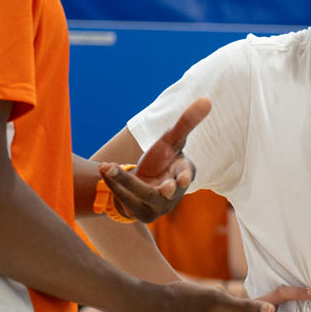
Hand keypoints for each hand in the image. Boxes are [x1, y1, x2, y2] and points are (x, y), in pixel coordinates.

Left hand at [99, 97, 209, 221]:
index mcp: (183, 175)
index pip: (186, 174)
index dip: (184, 177)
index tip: (183, 179)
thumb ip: (186, 123)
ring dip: (123, 181)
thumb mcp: (172, 140)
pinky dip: (113, 183)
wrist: (143, 185)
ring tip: (107, 167)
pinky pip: (125, 199)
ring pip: (140, 194)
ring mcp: (155, 206)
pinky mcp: (138, 212)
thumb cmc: (163, 160)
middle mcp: (172, 194)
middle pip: (165, 190)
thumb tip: (207, 99)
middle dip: (162, 189)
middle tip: (163, 188)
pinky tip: (103, 169)